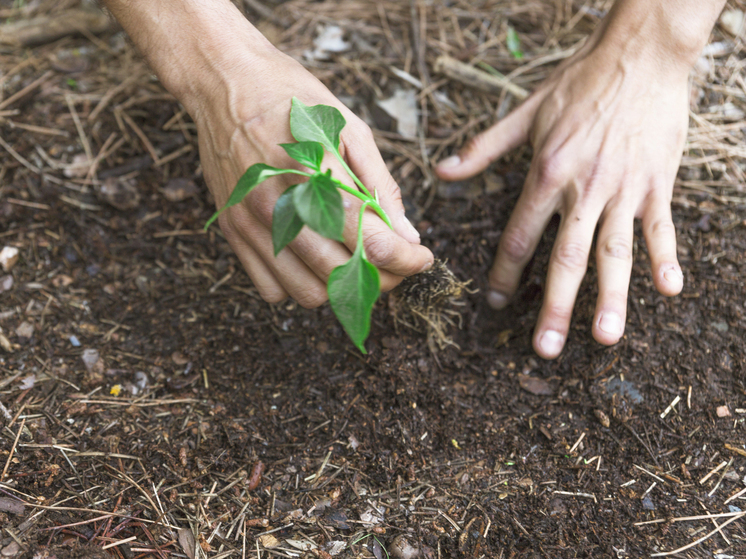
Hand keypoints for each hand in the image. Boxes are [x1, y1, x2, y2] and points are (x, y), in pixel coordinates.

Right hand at [102, 0, 432, 307]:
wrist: (224, 80)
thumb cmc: (292, 97)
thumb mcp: (348, 126)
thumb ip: (379, 184)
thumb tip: (407, 234)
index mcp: (313, 172)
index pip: (368, 240)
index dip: (405, 260)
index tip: (421, 258)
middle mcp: (277, 203)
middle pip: (340, 274)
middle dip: (382, 277)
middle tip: (394, 262)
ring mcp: (250, 222)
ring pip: (307, 293)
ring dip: (340, 287)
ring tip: (355, 261)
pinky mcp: (232, 231)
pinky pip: (272, 289)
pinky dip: (299, 284)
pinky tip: (314, 258)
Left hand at [435, 8, 697, 357]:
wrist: (641, 52)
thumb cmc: (580, 81)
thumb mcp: (525, 112)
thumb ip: (483, 148)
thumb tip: (441, 172)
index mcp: (546, 173)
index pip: (520, 235)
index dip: (505, 272)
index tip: (496, 302)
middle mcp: (584, 187)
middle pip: (567, 257)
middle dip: (555, 306)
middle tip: (545, 349)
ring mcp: (625, 188)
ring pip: (616, 252)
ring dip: (611, 297)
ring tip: (604, 338)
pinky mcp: (658, 182)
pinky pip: (661, 226)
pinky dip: (665, 257)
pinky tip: (669, 291)